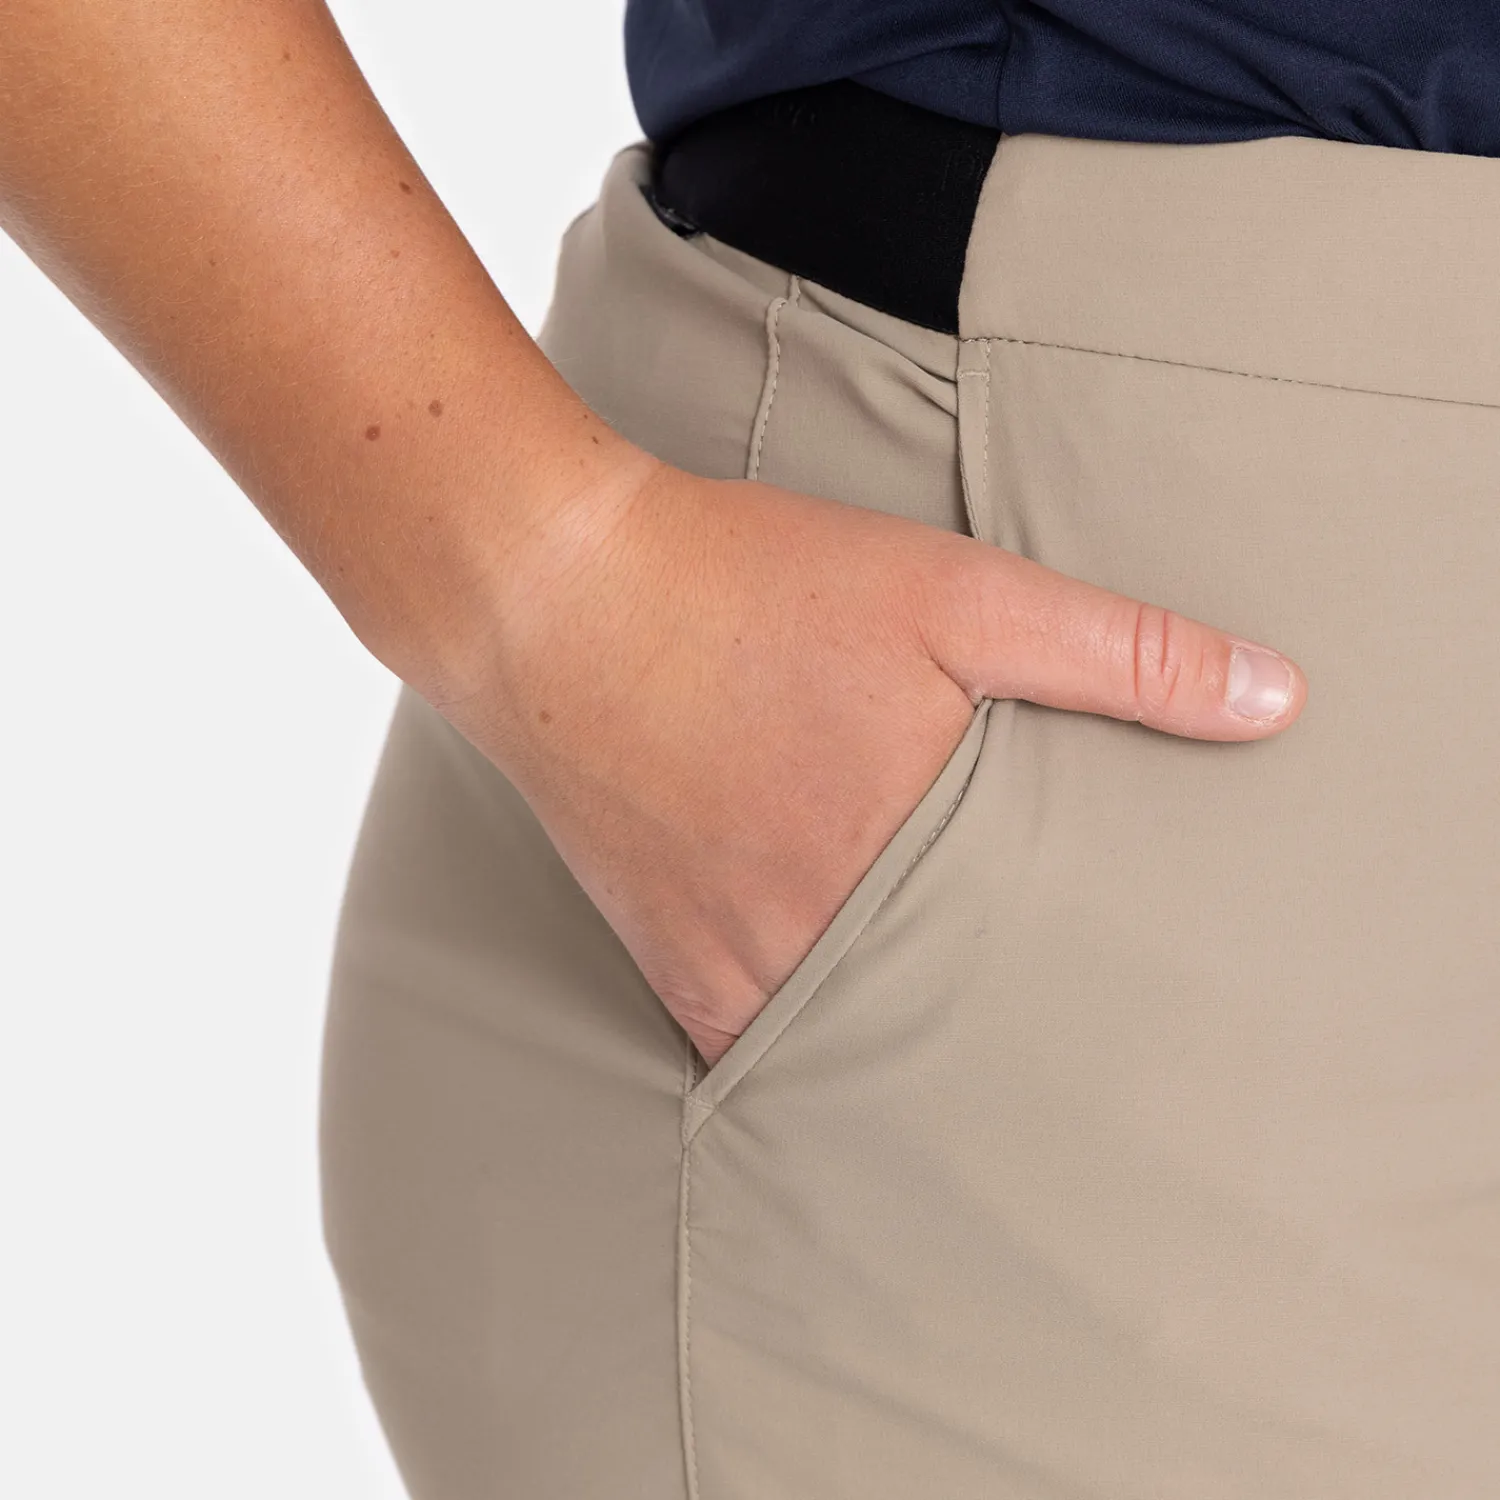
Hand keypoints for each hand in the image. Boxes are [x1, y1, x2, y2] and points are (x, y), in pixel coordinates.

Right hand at [441, 453, 1306, 1066]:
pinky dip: (800, 1054)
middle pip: (942, 1035)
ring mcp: (732, 957)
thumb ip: (1117, 652)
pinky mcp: (666, 955)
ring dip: (904, 1064)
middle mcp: (819, 930)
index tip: (1139, 1045)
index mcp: (908, 851)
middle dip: (1006, 1055)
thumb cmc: (753, 585)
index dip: (1096, 1019)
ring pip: (848, 1055)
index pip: (1038, 982)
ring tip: (960, 1085)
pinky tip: (831, 1050)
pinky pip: (747, 1047)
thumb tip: (1275, 702)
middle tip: (1065, 1084)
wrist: (563, 596)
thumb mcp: (955, 591)